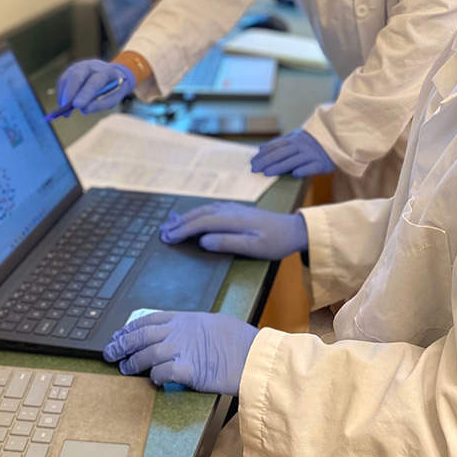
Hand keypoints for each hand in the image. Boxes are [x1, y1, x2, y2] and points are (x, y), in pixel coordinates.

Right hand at [54, 60, 134, 115]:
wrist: (112, 75)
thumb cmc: (113, 88)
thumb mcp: (114, 98)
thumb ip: (101, 104)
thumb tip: (84, 110)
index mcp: (106, 71)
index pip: (94, 82)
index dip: (84, 94)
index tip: (77, 106)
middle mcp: (91, 65)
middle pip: (76, 75)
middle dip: (69, 92)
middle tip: (65, 108)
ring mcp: (79, 66)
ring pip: (67, 78)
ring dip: (63, 95)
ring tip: (64, 110)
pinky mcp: (71, 70)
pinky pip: (63, 81)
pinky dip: (61, 94)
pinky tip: (63, 104)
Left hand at [104, 311, 258, 394]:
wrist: (254, 356)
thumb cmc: (239, 340)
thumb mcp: (213, 322)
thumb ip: (193, 326)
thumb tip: (181, 332)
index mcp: (185, 318)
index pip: (148, 319)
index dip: (129, 328)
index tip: (117, 334)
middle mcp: (180, 332)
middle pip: (141, 336)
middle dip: (121, 344)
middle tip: (109, 353)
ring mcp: (184, 350)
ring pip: (147, 355)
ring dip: (132, 363)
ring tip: (125, 368)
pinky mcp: (189, 371)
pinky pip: (162, 373)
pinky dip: (154, 377)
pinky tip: (153, 380)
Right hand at [160, 202, 306, 259]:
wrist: (294, 229)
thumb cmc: (276, 242)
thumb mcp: (254, 247)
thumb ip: (228, 243)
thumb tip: (203, 241)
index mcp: (233, 220)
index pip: (202, 223)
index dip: (183, 230)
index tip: (168, 238)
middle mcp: (231, 211)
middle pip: (200, 214)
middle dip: (180, 223)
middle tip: (162, 232)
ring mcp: (235, 209)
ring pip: (205, 210)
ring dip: (187, 217)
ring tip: (172, 224)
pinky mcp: (238, 210)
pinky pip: (212, 209)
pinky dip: (198, 213)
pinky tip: (195, 216)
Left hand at [250, 129, 333, 177]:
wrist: (334, 142)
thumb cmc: (310, 145)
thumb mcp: (294, 140)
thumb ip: (278, 145)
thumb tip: (260, 149)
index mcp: (293, 140)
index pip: (275, 147)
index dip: (263, 154)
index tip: (252, 162)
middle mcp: (301, 146)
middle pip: (281, 153)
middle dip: (266, 161)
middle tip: (255, 169)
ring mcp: (311, 154)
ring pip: (293, 160)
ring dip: (279, 166)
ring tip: (267, 173)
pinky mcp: (321, 163)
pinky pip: (312, 167)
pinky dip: (304, 170)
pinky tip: (295, 174)